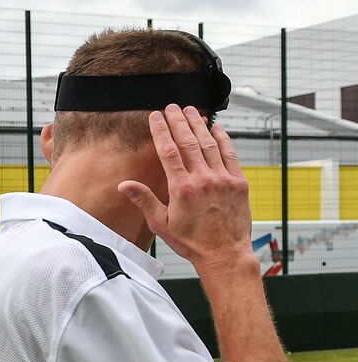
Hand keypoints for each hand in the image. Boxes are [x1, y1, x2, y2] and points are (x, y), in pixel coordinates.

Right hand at [121, 105, 254, 272]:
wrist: (225, 254)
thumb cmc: (191, 242)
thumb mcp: (161, 224)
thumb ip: (144, 200)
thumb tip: (123, 185)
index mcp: (181, 188)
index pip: (169, 151)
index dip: (161, 130)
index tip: (156, 117)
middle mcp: (203, 179)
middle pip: (189, 141)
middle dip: (179, 121)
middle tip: (172, 107)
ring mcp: (223, 179)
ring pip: (209, 144)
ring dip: (199, 125)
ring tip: (192, 111)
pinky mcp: (238, 183)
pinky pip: (230, 154)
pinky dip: (223, 139)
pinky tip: (217, 128)